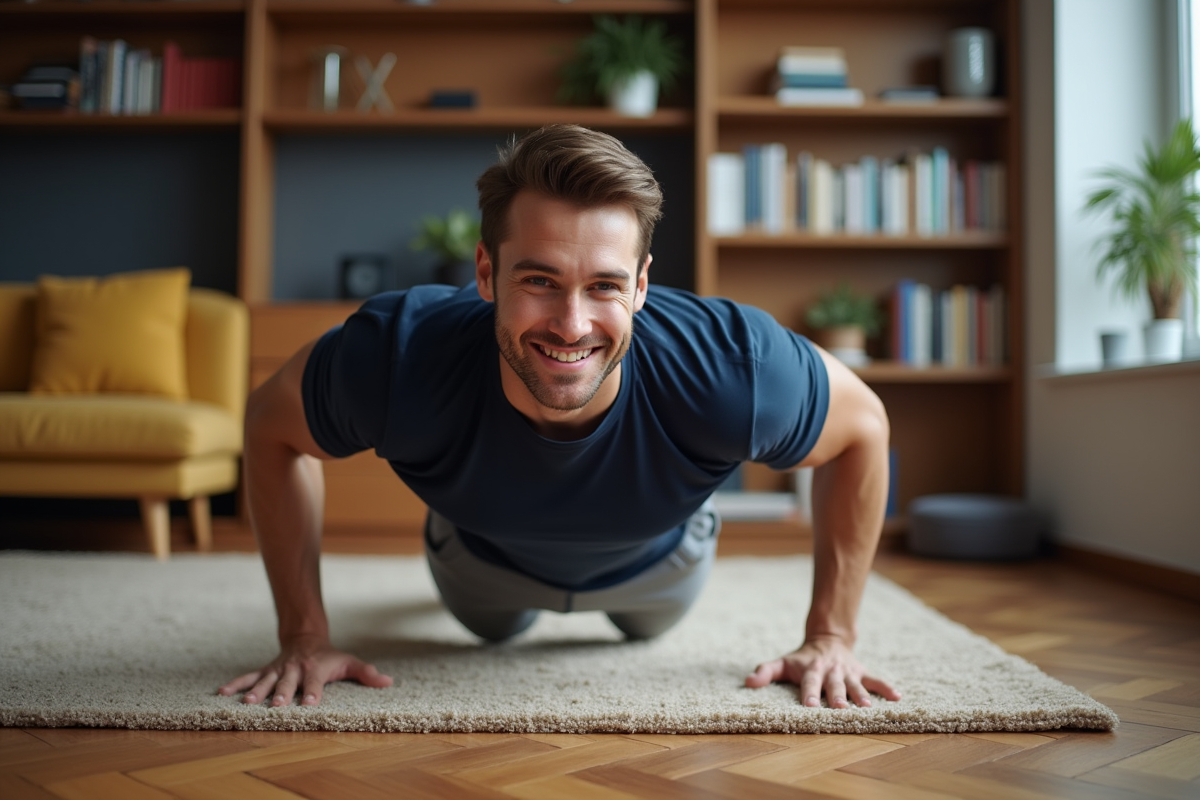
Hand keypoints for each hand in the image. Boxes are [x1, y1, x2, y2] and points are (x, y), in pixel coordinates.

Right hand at [218, 634, 392, 705]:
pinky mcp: (266, 670)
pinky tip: (221, 692)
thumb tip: (388, 682)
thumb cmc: (331, 656)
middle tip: (278, 704)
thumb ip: (367, 673)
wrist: (306, 637)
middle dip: (283, 693)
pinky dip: (236, 683)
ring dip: (257, 691)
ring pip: (266, 680)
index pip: (315, 681)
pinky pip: (249, 676)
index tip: (311, 702)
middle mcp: (295, 669)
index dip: (314, 691)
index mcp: (315, 668)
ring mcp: (278, 669)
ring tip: (248, 703)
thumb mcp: (350, 661)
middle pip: (288, 682)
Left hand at [745, 635, 900, 707]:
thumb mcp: (782, 663)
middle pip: (833, 684)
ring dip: (861, 695)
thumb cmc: (800, 659)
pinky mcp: (861, 672)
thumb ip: (765, 672)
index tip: (810, 705)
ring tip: (867, 707)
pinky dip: (886, 688)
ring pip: (855, 684)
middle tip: (840, 707)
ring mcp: (848, 671)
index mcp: (811, 669)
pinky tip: (897, 697)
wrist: (826, 639)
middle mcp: (830, 670)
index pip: (809, 682)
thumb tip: (747, 682)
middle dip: (837, 695)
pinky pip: (875, 679)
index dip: (810, 693)